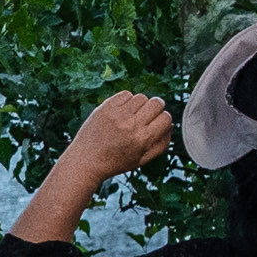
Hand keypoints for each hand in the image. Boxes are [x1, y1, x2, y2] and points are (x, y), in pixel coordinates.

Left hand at [60, 89, 176, 185]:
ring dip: (140, 105)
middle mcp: (131, 125)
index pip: (166, 118)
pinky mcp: (106, 107)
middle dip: (156, 108)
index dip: (164, 120)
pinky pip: (126, 94)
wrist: (86, 160)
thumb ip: (161, 144)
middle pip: (157, 103)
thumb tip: (170, 126)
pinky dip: (127, 100)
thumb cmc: (115, 162)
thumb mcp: (142, 160)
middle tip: (147, 116)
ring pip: (142, 97)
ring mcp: (118, 114)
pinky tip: (121, 112)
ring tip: (131, 116)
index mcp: (143, 139)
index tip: (157, 124)